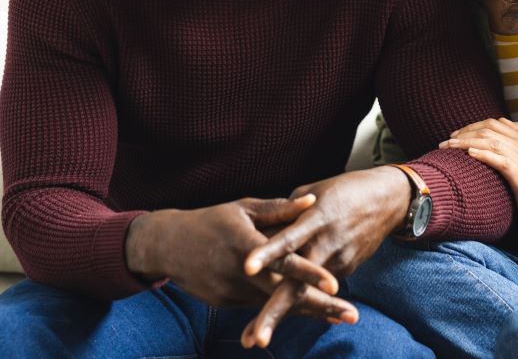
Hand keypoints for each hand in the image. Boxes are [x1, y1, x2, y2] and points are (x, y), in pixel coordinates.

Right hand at [125, 196, 356, 321]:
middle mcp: (238, 272)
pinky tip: (311, 312)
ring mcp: (230, 291)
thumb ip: (279, 209)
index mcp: (244, 243)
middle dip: (320, 306)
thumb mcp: (244, 209)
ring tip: (340, 316)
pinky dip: (283, 309)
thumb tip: (313, 200)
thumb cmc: (210, 220)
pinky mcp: (226, 303)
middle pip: (284, 293)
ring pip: (274, 304)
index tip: (336, 285)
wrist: (166, 246)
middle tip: (351, 315)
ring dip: (308, 312)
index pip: (281, 261)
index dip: (308, 273)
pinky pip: (260, 306)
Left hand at [238, 167, 409, 347]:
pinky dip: (298, 298)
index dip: (268, 253)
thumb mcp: (313, 191)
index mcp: (315, 219)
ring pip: (306, 294)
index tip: (246, 268)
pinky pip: (316, 286)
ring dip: (281, 315)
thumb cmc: (344, 190)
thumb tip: (261, 230)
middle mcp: (327, 245)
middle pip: (298, 284)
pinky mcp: (346, 270)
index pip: (288, 240)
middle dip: (275, 312)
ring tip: (256, 339)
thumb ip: (286, 212)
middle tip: (256, 339)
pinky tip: (275, 314)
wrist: (388, 199)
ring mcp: (339, 262)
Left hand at [441, 117, 517, 232]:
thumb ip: (514, 141)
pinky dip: (485, 155)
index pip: (494, 123)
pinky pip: (501, 161)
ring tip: (450, 146)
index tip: (454, 134)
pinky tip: (470, 154)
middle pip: (489, 130)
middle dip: (464, 133)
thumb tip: (499, 123)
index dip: (471, 126)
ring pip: (492, 143)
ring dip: (467, 142)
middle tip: (446, 142)